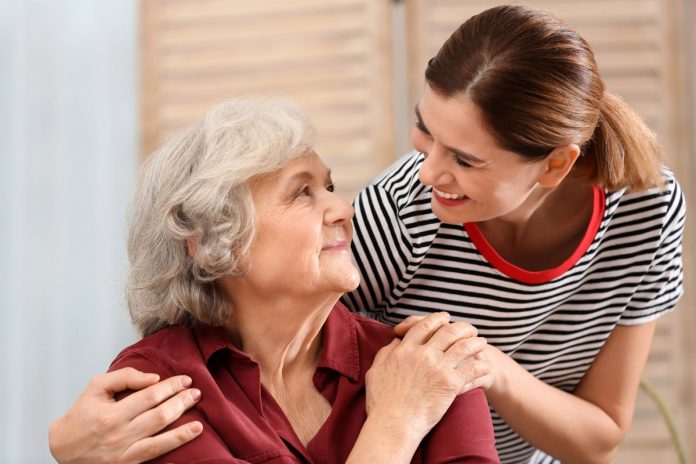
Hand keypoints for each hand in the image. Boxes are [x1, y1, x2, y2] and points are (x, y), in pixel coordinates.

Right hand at [49, 367, 202, 463]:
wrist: (63, 448)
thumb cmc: (82, 414)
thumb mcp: (96, 387)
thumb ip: (124, 377)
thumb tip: (154, 378)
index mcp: (112, 413)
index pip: (150, 396)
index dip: (171, 386)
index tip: (185, 379)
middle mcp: (119, 433)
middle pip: (159, 415)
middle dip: (181, 402)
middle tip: (196, 392)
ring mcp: (124, 451)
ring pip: (160, 437)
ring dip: (183, 426)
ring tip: (198, 417)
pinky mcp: (127, 463)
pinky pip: (155, 454)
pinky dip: (175, 445)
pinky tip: (191, 436)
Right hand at [365, 312, 490, 437]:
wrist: (393, 423)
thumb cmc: (381, 402)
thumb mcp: (375, 370)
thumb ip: (386, 353)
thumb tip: (396, 341)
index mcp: (405, 349)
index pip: (424, 325)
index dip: (437, 319)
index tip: (444, 318)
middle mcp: (423, 354)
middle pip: (447, 331)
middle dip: (461, 327)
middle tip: (468, 328)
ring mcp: (438, 367)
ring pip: (463, 346)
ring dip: (475, 342)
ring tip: (481, 342)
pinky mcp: (450, 383)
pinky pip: (472, 368)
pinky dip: (481, 365)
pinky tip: (485, 365)